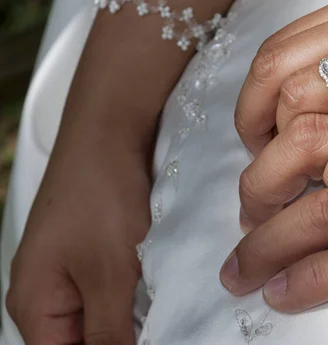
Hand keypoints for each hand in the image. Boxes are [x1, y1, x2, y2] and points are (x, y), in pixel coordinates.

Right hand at [7, 146, 149, 344]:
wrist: (110, 131)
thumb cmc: (99, 194)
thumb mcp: (109, 275)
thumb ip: (110, 333)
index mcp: (35, 306)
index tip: (151, 342)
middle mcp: (46, 291)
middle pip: (84, 340)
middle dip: (124, 338)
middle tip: (163, 327)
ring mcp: (70, 269)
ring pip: (103, 314)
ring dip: (133, 318)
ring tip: (164, 312)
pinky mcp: (93, 250)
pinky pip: (112, 288)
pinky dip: (136, 293)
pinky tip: (159, 290)